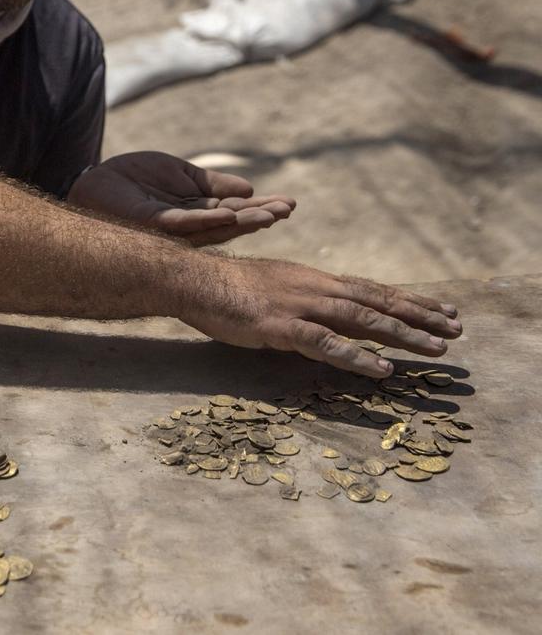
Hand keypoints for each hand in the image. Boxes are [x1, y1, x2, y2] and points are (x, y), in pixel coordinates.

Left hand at [67, 151, 294, 245]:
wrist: (96, 181)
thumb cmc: (135, 179)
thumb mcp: (181, 175)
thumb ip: (212, 184)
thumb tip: (249, 188)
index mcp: (197, 214)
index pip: (236, 212)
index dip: (261, 208)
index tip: (289, 203)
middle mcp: (189, 228)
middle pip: (231, 225)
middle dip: (260, 217)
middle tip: (289, 210)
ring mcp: (172, 230)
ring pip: (214, 228)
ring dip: (244, 221)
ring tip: (270, 213)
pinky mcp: (154, 225)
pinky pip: (184, 224)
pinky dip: (207, 219)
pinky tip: (229, 213)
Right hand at [182, 257, 462, 376]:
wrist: (192, 279)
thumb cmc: (225, 288)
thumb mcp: (273, 288)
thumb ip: (301, 300)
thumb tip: (323, 317)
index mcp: (313, 280)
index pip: (371, 289)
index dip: (408, 301)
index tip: (443, 311)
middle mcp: (315, 288)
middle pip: (377, 302)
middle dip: (420, 316)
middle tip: (458, 329)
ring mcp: (300, 306)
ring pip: (362, 320)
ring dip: (402, 334)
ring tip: (436, 348)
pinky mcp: (281, 327)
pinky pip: (325, 344)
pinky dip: (356, 357)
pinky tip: (381, 370)